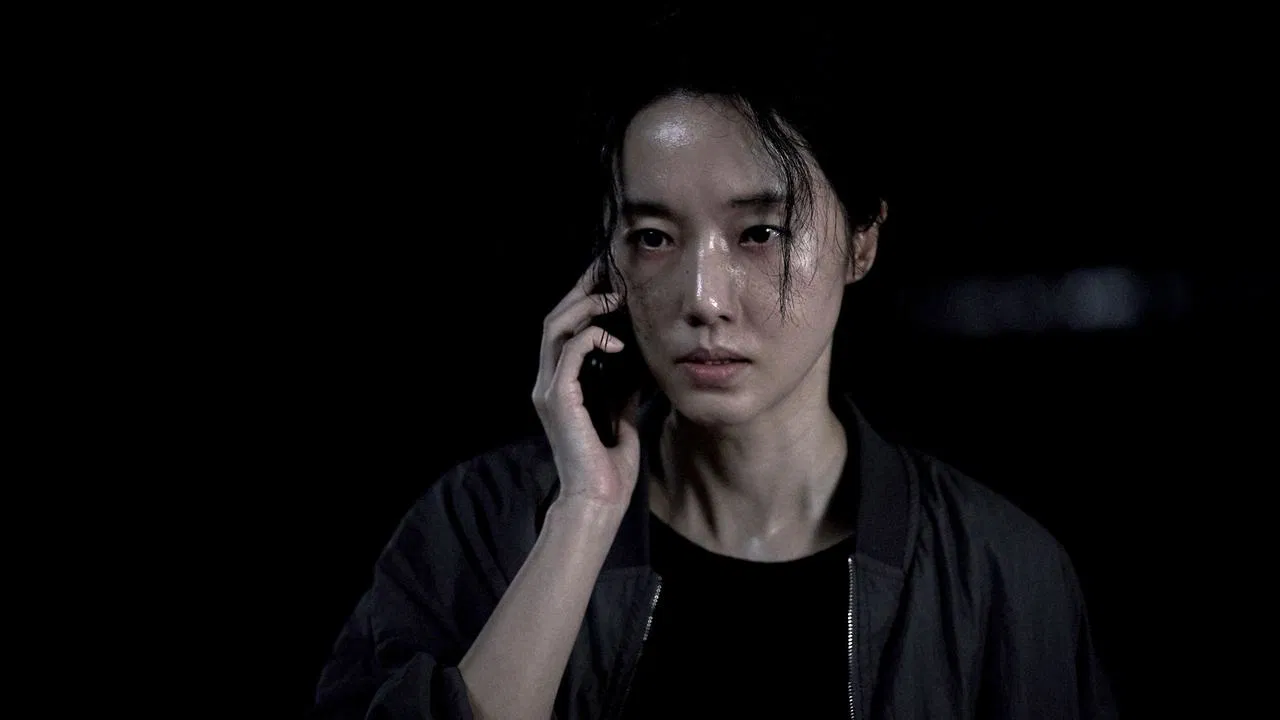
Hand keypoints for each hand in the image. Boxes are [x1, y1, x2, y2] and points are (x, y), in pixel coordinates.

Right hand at [531, 260, 643, 509]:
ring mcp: (549, 389)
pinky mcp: (558, 399)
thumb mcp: (621, 418)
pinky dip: (592, 338)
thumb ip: (622, 391)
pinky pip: (570, 352)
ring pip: (555, 329)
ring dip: (585, 307)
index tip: (607, 282)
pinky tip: (617, 340)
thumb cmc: (608, 470)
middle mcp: (547, 383)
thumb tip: (639, 366)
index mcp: (559, 387)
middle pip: (554, 320)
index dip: (581, 302)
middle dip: (580, 292)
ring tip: (614, 296)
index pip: (563, 331)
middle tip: (607, 272)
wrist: (597, 502)